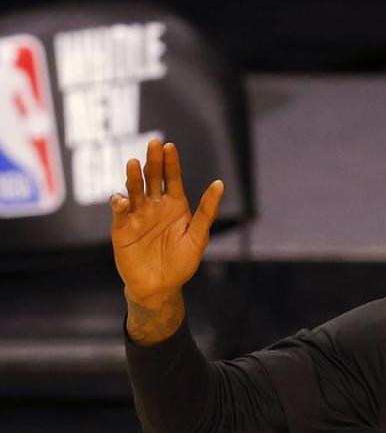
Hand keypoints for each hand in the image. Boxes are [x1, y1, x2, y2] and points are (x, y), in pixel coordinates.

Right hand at [110, 139, 223, 305]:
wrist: (161, 287)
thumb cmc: (182, 262)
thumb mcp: (198, 236)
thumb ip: (207, 211)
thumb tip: (219, 184)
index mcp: (175, 206)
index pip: (172, 178)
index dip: (171, 163)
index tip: (169, 146)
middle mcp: (154, 206)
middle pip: (152, 179)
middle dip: (153, 162)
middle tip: (153, 144)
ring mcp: (137, 216)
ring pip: (134, 191)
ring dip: (133, 178)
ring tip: (135, 164)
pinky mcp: (122, 229)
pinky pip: (120, 213)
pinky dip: (120, 204)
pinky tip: (123, 200)